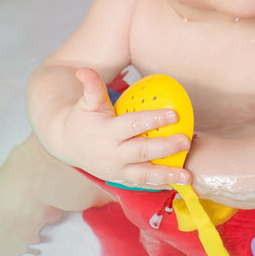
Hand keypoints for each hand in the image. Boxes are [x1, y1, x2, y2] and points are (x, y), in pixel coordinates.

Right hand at [54, 68, 191, 187]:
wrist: (67, 144)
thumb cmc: (82, 119)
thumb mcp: (86, 102)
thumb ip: (91, 87)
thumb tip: (84, 70)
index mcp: (106, 133)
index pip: (132, 125)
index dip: (153, 119)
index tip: (174, 114)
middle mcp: (112, 155)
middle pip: (142, 152)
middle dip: (165, 148)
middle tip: (185, 141)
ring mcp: (117, 171)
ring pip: (144, 175)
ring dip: (167, 175)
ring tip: (187, 176)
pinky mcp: (121, 180)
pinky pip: (143, 183)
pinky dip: (161, 184)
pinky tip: (179, 183)